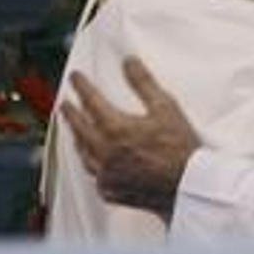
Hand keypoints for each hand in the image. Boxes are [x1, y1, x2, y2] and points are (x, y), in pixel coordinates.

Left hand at [60, 58, 201, 215]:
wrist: (187, 184)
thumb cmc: (180, 148)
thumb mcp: (166, 108)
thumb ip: (144, 83)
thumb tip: (129, 63)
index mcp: (116, 129)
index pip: (91, 101)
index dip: (82, 87)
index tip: (76, 78)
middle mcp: (104, 152)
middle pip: (79, 128)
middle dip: (71, 113)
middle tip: (66, 104)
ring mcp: (105, 173)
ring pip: (82, 153)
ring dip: (78, 138)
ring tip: (77, 131)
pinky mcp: (110, 189)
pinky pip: (93, 174)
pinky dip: (91, 162)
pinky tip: (95, 160)